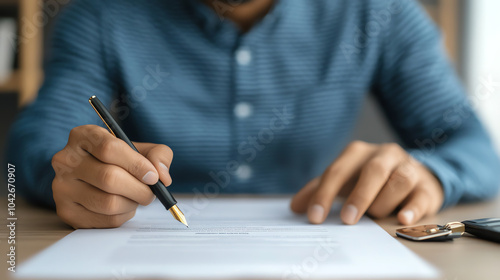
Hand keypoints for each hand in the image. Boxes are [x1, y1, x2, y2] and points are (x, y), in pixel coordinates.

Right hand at [51, 125, 172, 228]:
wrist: (95, 179)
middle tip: (151, 193)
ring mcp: (62, 187)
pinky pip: (104, 220)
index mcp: (83, 136)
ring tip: (136, 198)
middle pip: (109, 178)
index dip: (136, 165)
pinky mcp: (66, 211)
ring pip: (107, 202)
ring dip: (131, 204)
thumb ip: (158, 155)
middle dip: (139, 189)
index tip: (153, 176)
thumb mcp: (141, 149)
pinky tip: (123, 207)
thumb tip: (162, 176)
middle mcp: (65, 159)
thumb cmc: (122, 161)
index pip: (109, 149)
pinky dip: (122, 216)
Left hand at [291, 141, 443, 224]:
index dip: (325, 194)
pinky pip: (421, 195)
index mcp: (358, 153)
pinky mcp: (427, 186)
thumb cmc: (369, 180)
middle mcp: (385, 155)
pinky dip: (412, 208)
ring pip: (399, 180)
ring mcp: (408, 168)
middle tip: (347, 220)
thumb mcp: (343, 181)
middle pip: (372, 171)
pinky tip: (402, 219)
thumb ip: (318, 191)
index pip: (338, 171)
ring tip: (375, 217)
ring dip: (384, 202)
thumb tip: (295, 207)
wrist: (413, 176)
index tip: (315, 217)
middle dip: (358, 196)